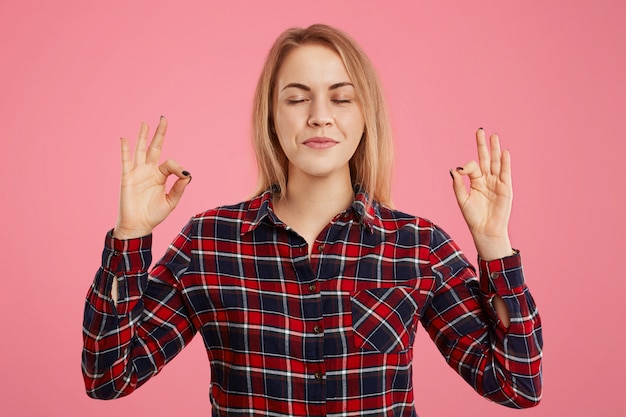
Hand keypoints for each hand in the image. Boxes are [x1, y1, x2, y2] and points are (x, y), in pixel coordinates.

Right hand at [113, 117, 190, 238]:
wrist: (138, 225)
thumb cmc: (154, 214)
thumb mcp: (171, 201)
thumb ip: (179, 187)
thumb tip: (187, 173)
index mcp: (160, 176)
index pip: (170, 163)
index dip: (177, 166)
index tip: (183, 173)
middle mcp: (149, 171)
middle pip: (154, 147)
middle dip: (159, 133)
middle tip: (163, 119)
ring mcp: (137, 172)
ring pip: (140, 150)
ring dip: (142, 136)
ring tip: (145, 122)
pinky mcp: (127, 177)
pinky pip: (125, 161)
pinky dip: (125, 150)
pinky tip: (125, 138)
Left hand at [450, 128, 512, 259]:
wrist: (485, 230)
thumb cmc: (473, 217)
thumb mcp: (462, 199)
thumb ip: (458, 184)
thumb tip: (454, 169)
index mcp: (475, 182)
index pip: (472, 167)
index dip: (467, 166)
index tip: (461, 170)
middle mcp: (486, 180)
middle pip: (485, 159)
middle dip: (483, 145)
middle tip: (480, 131)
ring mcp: (497, 183)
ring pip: (496, 163)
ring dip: (495, 150)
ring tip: (494, 136)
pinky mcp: (506, 189)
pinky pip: (505, 173)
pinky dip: (505, 163)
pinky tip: (504, 152)